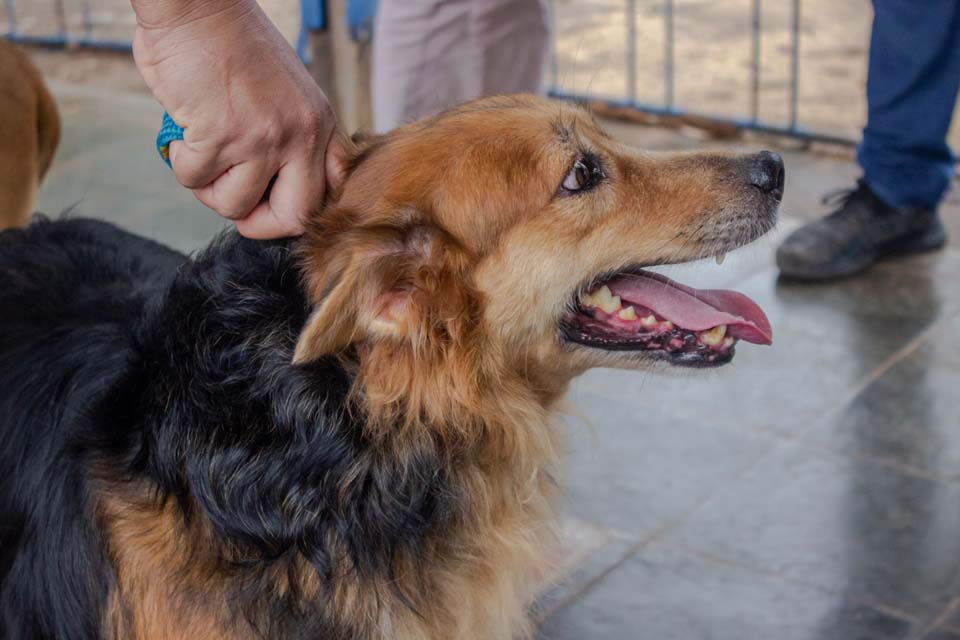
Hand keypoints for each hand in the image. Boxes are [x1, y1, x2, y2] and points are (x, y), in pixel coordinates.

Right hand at [131, 0, 346, 237]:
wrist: (198, 4)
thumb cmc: (231, 45)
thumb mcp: (286, 93)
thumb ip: (289, 137)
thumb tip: (271, 186)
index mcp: (320, 124)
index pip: (332, 192)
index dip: (300, 208)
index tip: (274, 202)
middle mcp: (301, 135)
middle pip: (294, 216)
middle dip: (259, 222)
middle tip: (237, 203)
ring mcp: (263, 138)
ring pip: (235, 204)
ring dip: (209, 187)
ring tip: (203, 152)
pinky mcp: (220, 136)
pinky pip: (194, 179)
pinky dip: (181, 162)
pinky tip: (185, 130)